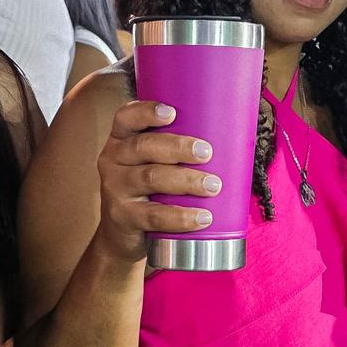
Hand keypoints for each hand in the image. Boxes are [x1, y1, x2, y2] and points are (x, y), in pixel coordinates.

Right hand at [90, 100, 219, 263]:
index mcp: (121, 139)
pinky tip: (202, 217)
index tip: (172, 113)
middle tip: (207, 153)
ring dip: (186, 180)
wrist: (122, 235)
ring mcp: (115, 188)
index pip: (126, 116)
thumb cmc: (149, 190)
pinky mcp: (122, 217)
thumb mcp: (152, 163)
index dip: (147, 112)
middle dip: (178, 147)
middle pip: (143, 146)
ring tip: (213, 186)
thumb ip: (176, 149)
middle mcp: (113, 159)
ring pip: (150, 178)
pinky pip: (153, 215)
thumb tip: (233, 135)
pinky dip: (180, 216)